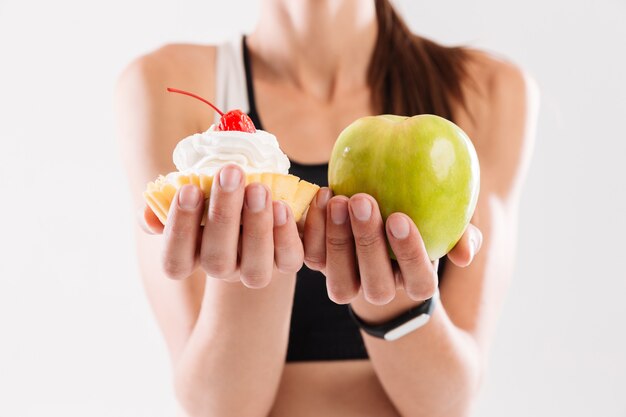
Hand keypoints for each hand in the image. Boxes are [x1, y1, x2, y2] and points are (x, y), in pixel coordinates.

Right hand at [140, 164, 303, 287]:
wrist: (260, 194)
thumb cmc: (221, 187)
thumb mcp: (198, 183)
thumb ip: (175, 190)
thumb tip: (154, 205)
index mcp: (192, 253)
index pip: (175, 261)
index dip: (179, 230)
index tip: (188, 189)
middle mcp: (222, 267)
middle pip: (216, 262)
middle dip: (222, 216)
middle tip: (230, 173)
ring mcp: (254, 268)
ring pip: (254, 269)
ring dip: (256, 227)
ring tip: (258, 188)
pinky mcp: (286, 262)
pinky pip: (289, 260)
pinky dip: (286, 235)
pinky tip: (282, 206)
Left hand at [303, 188, 482, 304]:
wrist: (378, 213)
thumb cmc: (420, 215)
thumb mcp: (446, 222)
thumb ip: (463, 235)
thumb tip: (465, 255)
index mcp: (416, 282)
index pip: (419, 281)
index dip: (409, 253)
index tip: (400, 217)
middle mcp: (381, 288)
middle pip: (377, 284)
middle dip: (368, 243)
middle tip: (363, 201)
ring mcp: (349, 281)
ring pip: (340, 281)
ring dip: (338, 241)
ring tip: (339, 200)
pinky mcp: (321, 266)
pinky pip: (313, 257)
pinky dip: (314, 230)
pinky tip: (323, 196)